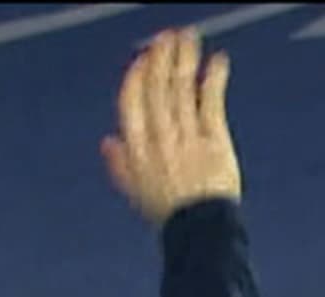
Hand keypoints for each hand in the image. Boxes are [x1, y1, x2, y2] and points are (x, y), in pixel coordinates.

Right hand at [104, 28, 239, 224]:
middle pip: (157, 88)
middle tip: (167, 36)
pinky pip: (211, 101)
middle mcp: (159, 138)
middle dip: (160, 58)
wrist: (201, 232)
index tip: (143, 58)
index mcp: (136, 148)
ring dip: (184, 59)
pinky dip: (214, 78)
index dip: (137, 77)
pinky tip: (218, 60)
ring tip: (189, 37)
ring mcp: (187, 137)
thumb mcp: (137, 191)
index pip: (131, 102)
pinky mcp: (214, 140)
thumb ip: (120, 165)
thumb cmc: (170, 214)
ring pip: (182, 89)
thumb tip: (107, 142)